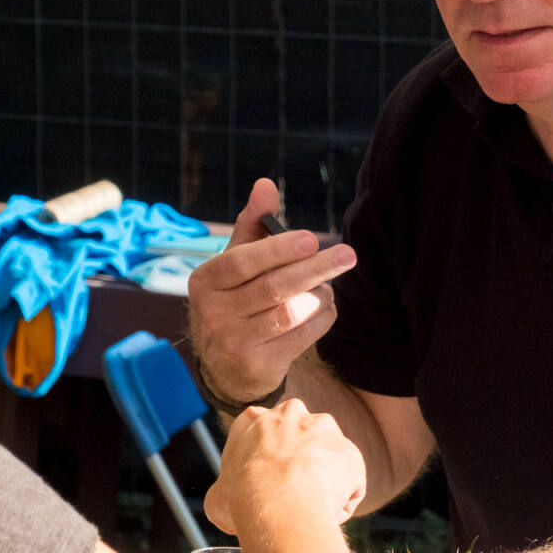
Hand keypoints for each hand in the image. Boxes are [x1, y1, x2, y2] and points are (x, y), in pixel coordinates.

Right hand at [188, 178, 355, 406]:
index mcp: (205, 281)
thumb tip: (266, 184)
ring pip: (290, 313)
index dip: (278, 249)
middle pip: (272, 287)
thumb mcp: (234, 265)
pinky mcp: (258, 366)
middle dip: (315, 269)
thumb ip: (252, 225)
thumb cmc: (235, 301)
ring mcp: (234, 343)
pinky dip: (321, 319)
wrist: (226, 368)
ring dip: (319, 296)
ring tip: (328, 286)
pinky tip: (325, 308)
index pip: (242, 261)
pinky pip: (302, 337)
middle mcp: (213, 313)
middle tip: (347, 254)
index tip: (312, 238)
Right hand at [205, 398, 365, 534]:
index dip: (265, 461)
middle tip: (291, 493)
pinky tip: (328, 515)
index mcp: (255, 420)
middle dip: (299, 461)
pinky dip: (343, 500)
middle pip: (299, 437)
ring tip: (311, 509)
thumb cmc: (243, 498)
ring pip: (327, 458)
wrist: (279, 501)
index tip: (266, 484)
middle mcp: (292, 414)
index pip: (263, 433)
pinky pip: (350, 482)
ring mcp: (324, 430)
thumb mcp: (217, 497)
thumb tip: (229, 505)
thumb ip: (227, 492)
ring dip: (324, 480)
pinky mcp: (351, 452)